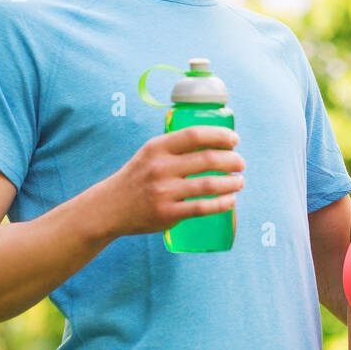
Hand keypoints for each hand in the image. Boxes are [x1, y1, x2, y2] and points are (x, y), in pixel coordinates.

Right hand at [95, 126, 244, 237]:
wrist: (109, 207)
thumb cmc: (138, 177)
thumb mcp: (150, 154)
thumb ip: (176, 147)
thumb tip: (216, 143)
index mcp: (157, 147)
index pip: (195, 135)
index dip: (220, 135)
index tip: (235, 140)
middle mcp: (160, 167)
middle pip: (208, 159)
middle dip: (232, 160)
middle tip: (241, 164)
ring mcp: (164, 191)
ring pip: (209, 185)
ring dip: (232, 183)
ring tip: (240, 182)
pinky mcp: (167, 214)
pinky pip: (202, 208)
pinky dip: (222, 203)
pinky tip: (231, 200)